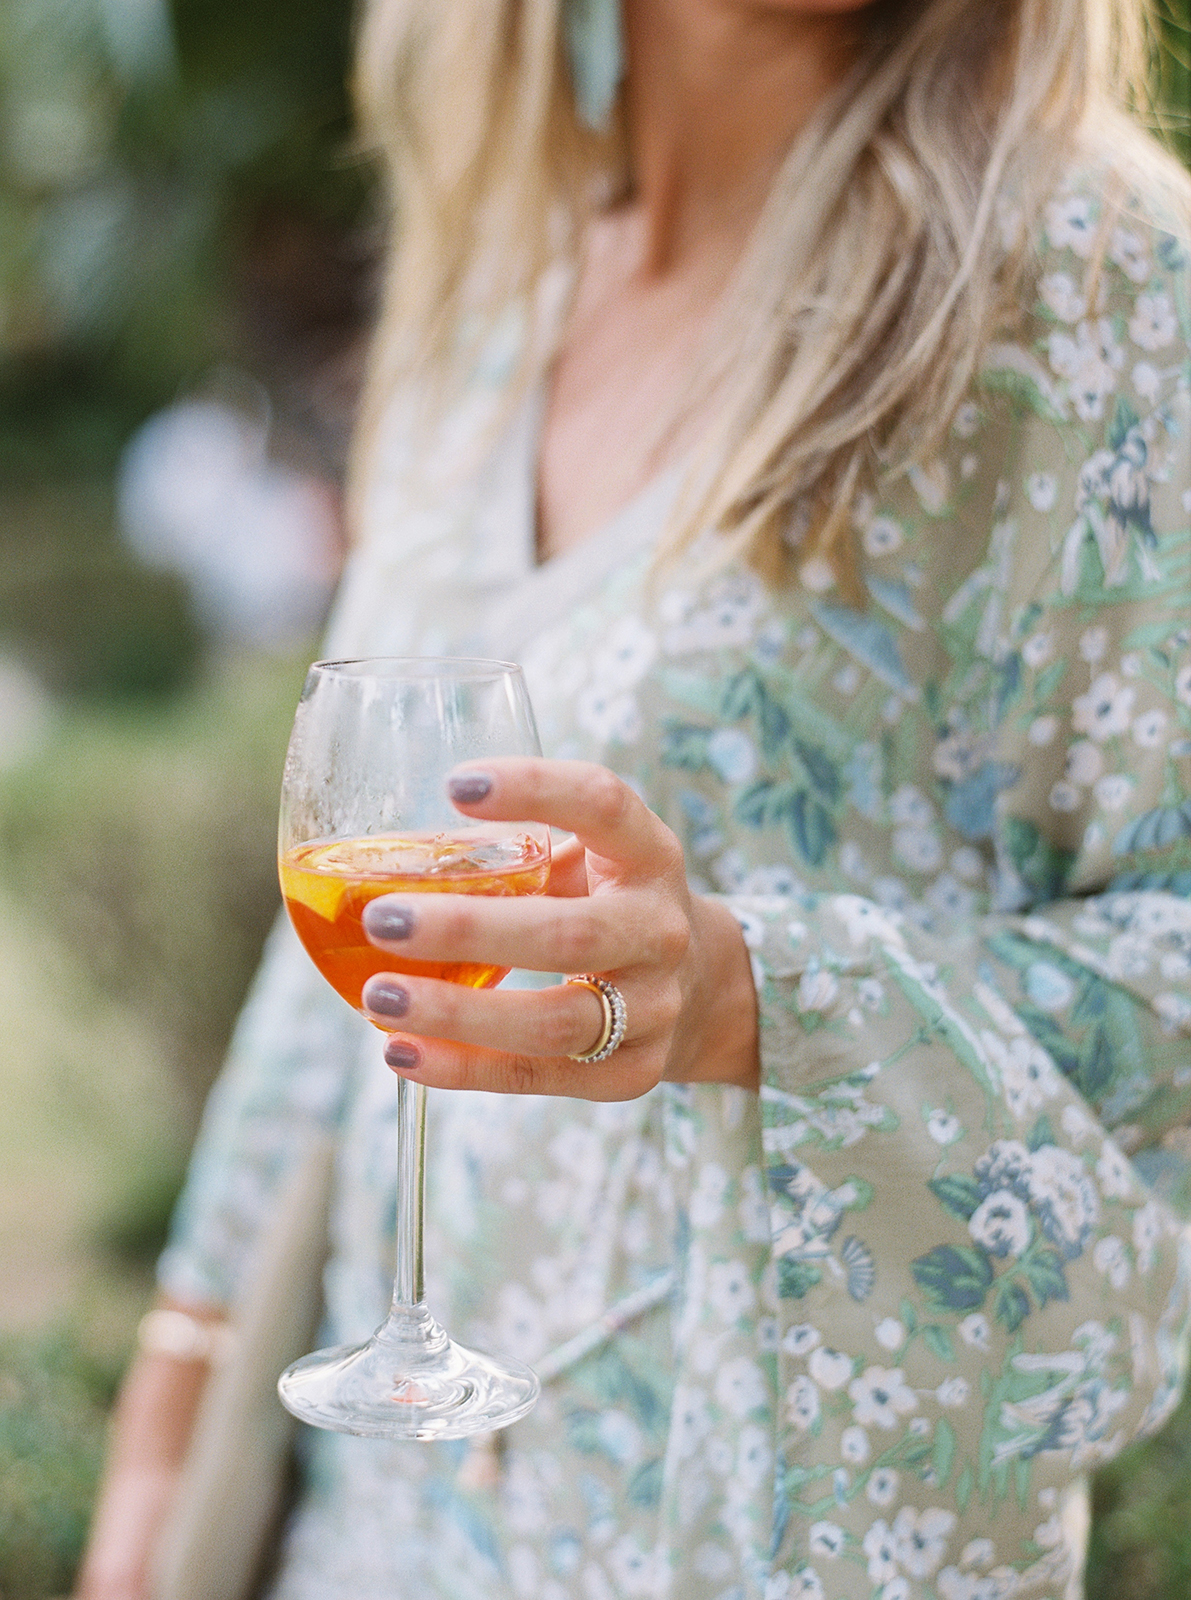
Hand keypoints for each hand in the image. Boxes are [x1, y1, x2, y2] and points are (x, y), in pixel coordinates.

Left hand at [359, 759, 758, 1098]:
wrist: (699, 987)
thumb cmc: (607, 903)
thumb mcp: (587, 860)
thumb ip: (515, 854)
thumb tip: (381, 853)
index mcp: (648, 855)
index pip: (603, 806)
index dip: (536, 790)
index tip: (455, 785)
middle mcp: (660, 930)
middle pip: (568, 934)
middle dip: (468, 929)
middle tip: (384, 918)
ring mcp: (654, 1009)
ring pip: (555, 1021)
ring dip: (459, 1013)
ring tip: (380, 997)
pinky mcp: (631, 1072)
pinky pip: (541, 1076)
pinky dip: (466, 1068)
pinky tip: (404, 1053)